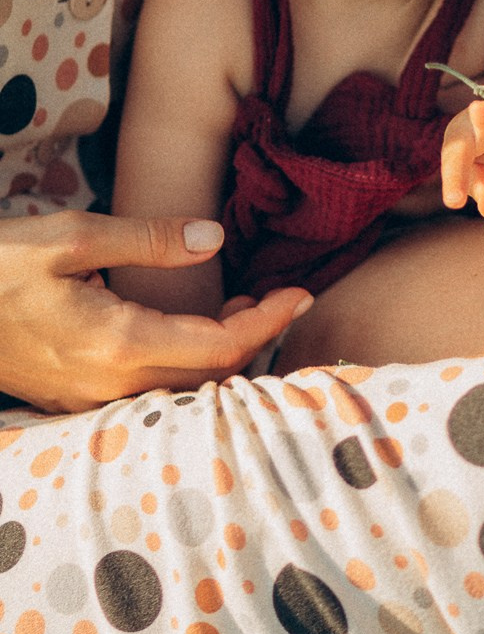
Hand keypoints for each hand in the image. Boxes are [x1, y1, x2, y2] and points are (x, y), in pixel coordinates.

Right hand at [0, 211, 311, 412]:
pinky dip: (188, 362)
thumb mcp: (73, 234)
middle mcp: (111, 384)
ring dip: (222, 352)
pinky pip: (151, 389)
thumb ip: (148, 239)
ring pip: (182, 386)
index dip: (269, 321)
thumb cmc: (0, 263)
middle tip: (279, 294)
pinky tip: (193, 329)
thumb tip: (213, 239)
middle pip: (210, 374)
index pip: (220, 346)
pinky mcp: (75, 397)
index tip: (302, 294)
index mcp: (118, 343)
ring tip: (245, 304)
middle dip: (255, 336)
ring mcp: (91, 399)